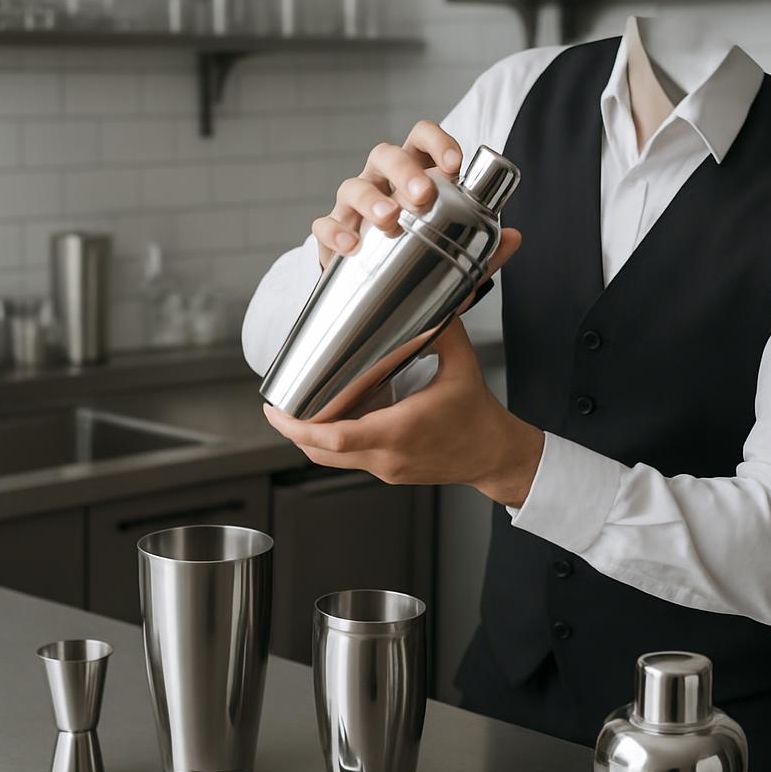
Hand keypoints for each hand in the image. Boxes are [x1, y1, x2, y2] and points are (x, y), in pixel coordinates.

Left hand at [263, 318, 543, 507]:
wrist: (494, 456)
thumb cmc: (478, 414)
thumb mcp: (462, 365)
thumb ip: (441, 328)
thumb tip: (428, 298)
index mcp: (401, 428)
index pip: (335, 437)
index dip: (297, 427)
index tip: (276, 410)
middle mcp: (388, 455)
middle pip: (320, 452)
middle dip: (292, 431)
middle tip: (277, 407)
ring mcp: (386, 468)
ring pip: (331, 459)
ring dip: (311, 437)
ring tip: (300, 410)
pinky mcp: (389, 473)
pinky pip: (350, 459)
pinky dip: (335, 441)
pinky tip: (337, 417)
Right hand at [310, 120, 520, 287]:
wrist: (383, 297)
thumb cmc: (421, 259)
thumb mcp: (457, 256)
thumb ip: (486, 250)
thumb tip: (516, 238)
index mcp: (413, 174)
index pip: (421, 139)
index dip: (437, 142)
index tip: (455, 165)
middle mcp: (381, 182)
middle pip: (386, 155)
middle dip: (405, 171)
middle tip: (423, 195)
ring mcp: (353, 206)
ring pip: (354, 186)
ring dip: (372, 200)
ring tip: (389, 220)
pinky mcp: (333, 233)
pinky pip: (326, 225)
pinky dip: (336, 232)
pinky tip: (351, 247)